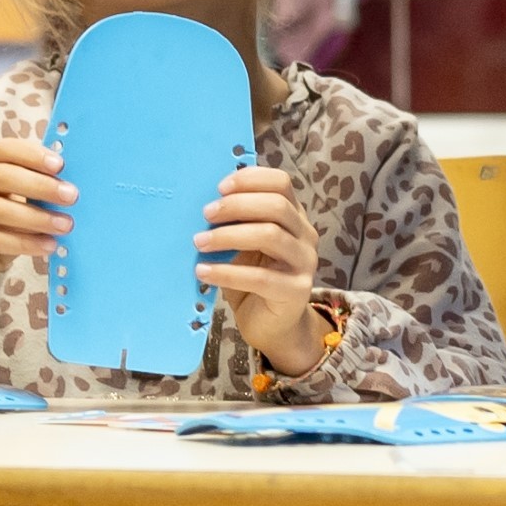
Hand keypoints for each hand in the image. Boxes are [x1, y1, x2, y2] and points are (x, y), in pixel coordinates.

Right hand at [0, 136, 77, 333]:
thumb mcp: (12, 204)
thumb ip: (31, 191)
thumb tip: (67, 186)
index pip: (5, 149)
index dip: (33, 155)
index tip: (61, 166)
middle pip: (2, 175)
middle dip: (41, 186)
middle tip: (71, 197)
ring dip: (37, 217)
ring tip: (65, 226)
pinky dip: (24, 243)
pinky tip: (47, 246)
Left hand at [197, 164, 324, 374]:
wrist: (273, 326)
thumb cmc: (252, 279)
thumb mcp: (244, 245)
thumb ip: (235, 223)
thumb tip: (203, 204)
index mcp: (294, 215)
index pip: (281, 183)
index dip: (250, 179)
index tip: (219, 188)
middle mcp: (305, 234)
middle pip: (277, 205)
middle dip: (236, 205)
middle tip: (205, 214)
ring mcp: (304, 262)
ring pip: (270, 235)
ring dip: (229, 236)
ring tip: (199, 243)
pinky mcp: (296, 291)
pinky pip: (260, 277)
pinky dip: (227, 272)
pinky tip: (204, 272)